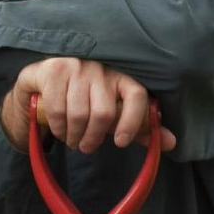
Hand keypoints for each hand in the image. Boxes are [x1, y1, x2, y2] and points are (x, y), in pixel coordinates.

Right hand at [0, 57, 177, 153]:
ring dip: (74, 136)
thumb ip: (139, 126)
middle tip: (86, 147)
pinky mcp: (54, 70)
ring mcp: (76, 66)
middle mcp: (101, 67)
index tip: (121, 143)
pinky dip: (58, 128)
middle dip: (93, 138)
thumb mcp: (112, 111)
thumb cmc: (83, 97)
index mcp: (121, 75)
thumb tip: (171, 143)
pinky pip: (58, 110)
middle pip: (105, 112)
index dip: (133, 122)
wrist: (41, 78)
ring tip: (72, 140)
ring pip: (80, 114)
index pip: (137, 95)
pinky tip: (59, 130)